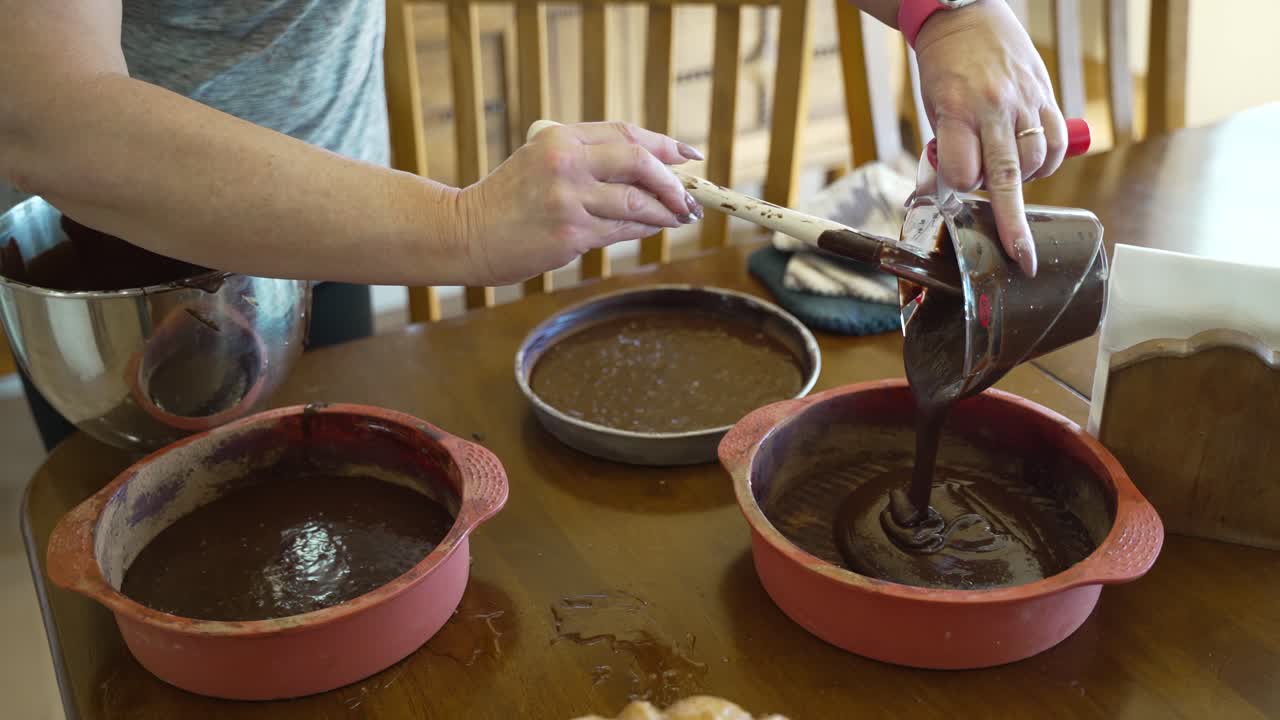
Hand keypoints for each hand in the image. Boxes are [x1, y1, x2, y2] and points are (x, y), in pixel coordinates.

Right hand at [457, 121, 703, 284]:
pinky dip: (644, 228)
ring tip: (679, 216)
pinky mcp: (570, 234)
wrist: (466, 233)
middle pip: (639, 162)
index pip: (625, 133)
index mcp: (560, 138)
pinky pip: (621, 229)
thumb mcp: (540, 162)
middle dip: (672, 181)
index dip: (664, 144)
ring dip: (666, 210)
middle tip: (689, 196)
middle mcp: (565, 163)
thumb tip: (649, 169)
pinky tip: (652, 228)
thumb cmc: (508, 201)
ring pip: (636, 201)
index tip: (689, 155)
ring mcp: (568, 200)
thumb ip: (586, 159)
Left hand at [914, 0, 1063, 275]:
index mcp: (957, 110)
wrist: (968, 18)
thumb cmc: (943, 69)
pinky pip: (1054, 145)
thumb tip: (929, 203)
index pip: (961, 173)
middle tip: (1023, 258)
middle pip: (1006, 179)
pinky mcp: (1046, 96)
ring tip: (1003, 166)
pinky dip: (1045, 162)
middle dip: (1013, 224)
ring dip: (1021, 180)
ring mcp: (1024, 102)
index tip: (955, 186)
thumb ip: (939, 156)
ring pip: (1034, 165)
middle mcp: (994, 108)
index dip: (958, 187)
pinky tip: (1030, 158)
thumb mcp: (932, 110)